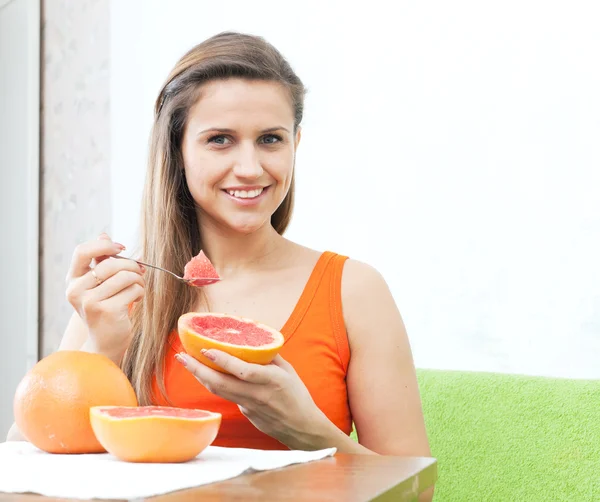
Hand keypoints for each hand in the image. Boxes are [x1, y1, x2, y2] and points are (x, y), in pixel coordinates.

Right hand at [65, 233, 144, 362]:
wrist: (104, 341)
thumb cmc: (105, 308)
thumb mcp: (99, 284)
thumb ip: (101, 261)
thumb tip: (103, 234)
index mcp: (72, 280)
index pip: (82, 251)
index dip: (104, 245)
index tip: (121, 248)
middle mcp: (76, 291)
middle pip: (111, 264)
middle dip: (131, 266)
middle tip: (139, 272)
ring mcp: (90, 302)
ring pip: (125, 276)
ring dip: (139, 280)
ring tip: (139, 287)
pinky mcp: (107, 311)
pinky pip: (133, 290)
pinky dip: (141, 292)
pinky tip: (137, 299)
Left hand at [176, 350, 330, 449]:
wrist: (301, 428)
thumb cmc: (297, 396)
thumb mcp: (288, 371)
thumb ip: (269, 357)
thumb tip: (251, 342)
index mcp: (271, 381)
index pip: (243, 371)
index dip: (223, 361)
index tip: (206, 350)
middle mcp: (257, 394)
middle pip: (220, 383)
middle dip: (198, 369)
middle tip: (181, 356)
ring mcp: (248, 407)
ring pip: (218, 391)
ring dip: (200, 376)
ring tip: (186, 362)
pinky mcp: (245, 414)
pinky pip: (227, 396)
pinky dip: (215, 384)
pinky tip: (207, 374)